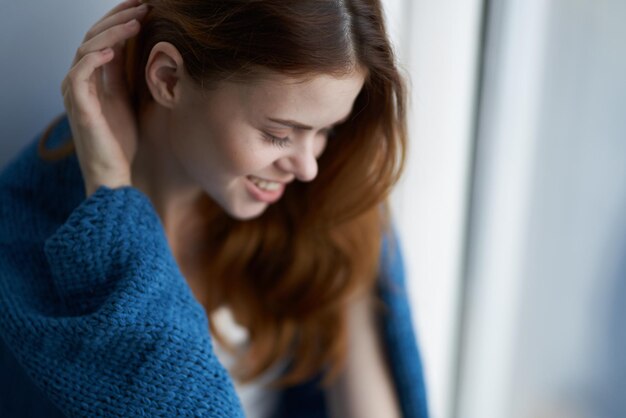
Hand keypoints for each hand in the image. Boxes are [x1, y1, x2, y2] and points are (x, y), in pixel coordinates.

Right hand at [61, 0, 149, 196]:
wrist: (114, 173)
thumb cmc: (122, 141)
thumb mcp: (127, 99)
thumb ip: (124, 74)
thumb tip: (134, 47)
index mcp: (93, 78)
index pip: (103, 38)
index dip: (120, 19)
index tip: (145, 6)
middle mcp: (80, 80)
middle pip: (93, 36)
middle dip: (118, 17)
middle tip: (143, 4)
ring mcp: (77, 92)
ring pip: (87, 48)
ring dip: (112, 32)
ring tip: (137, 21)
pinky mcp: (79, 106)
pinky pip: (79, 73)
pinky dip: (93, 58)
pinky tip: (112, 48)